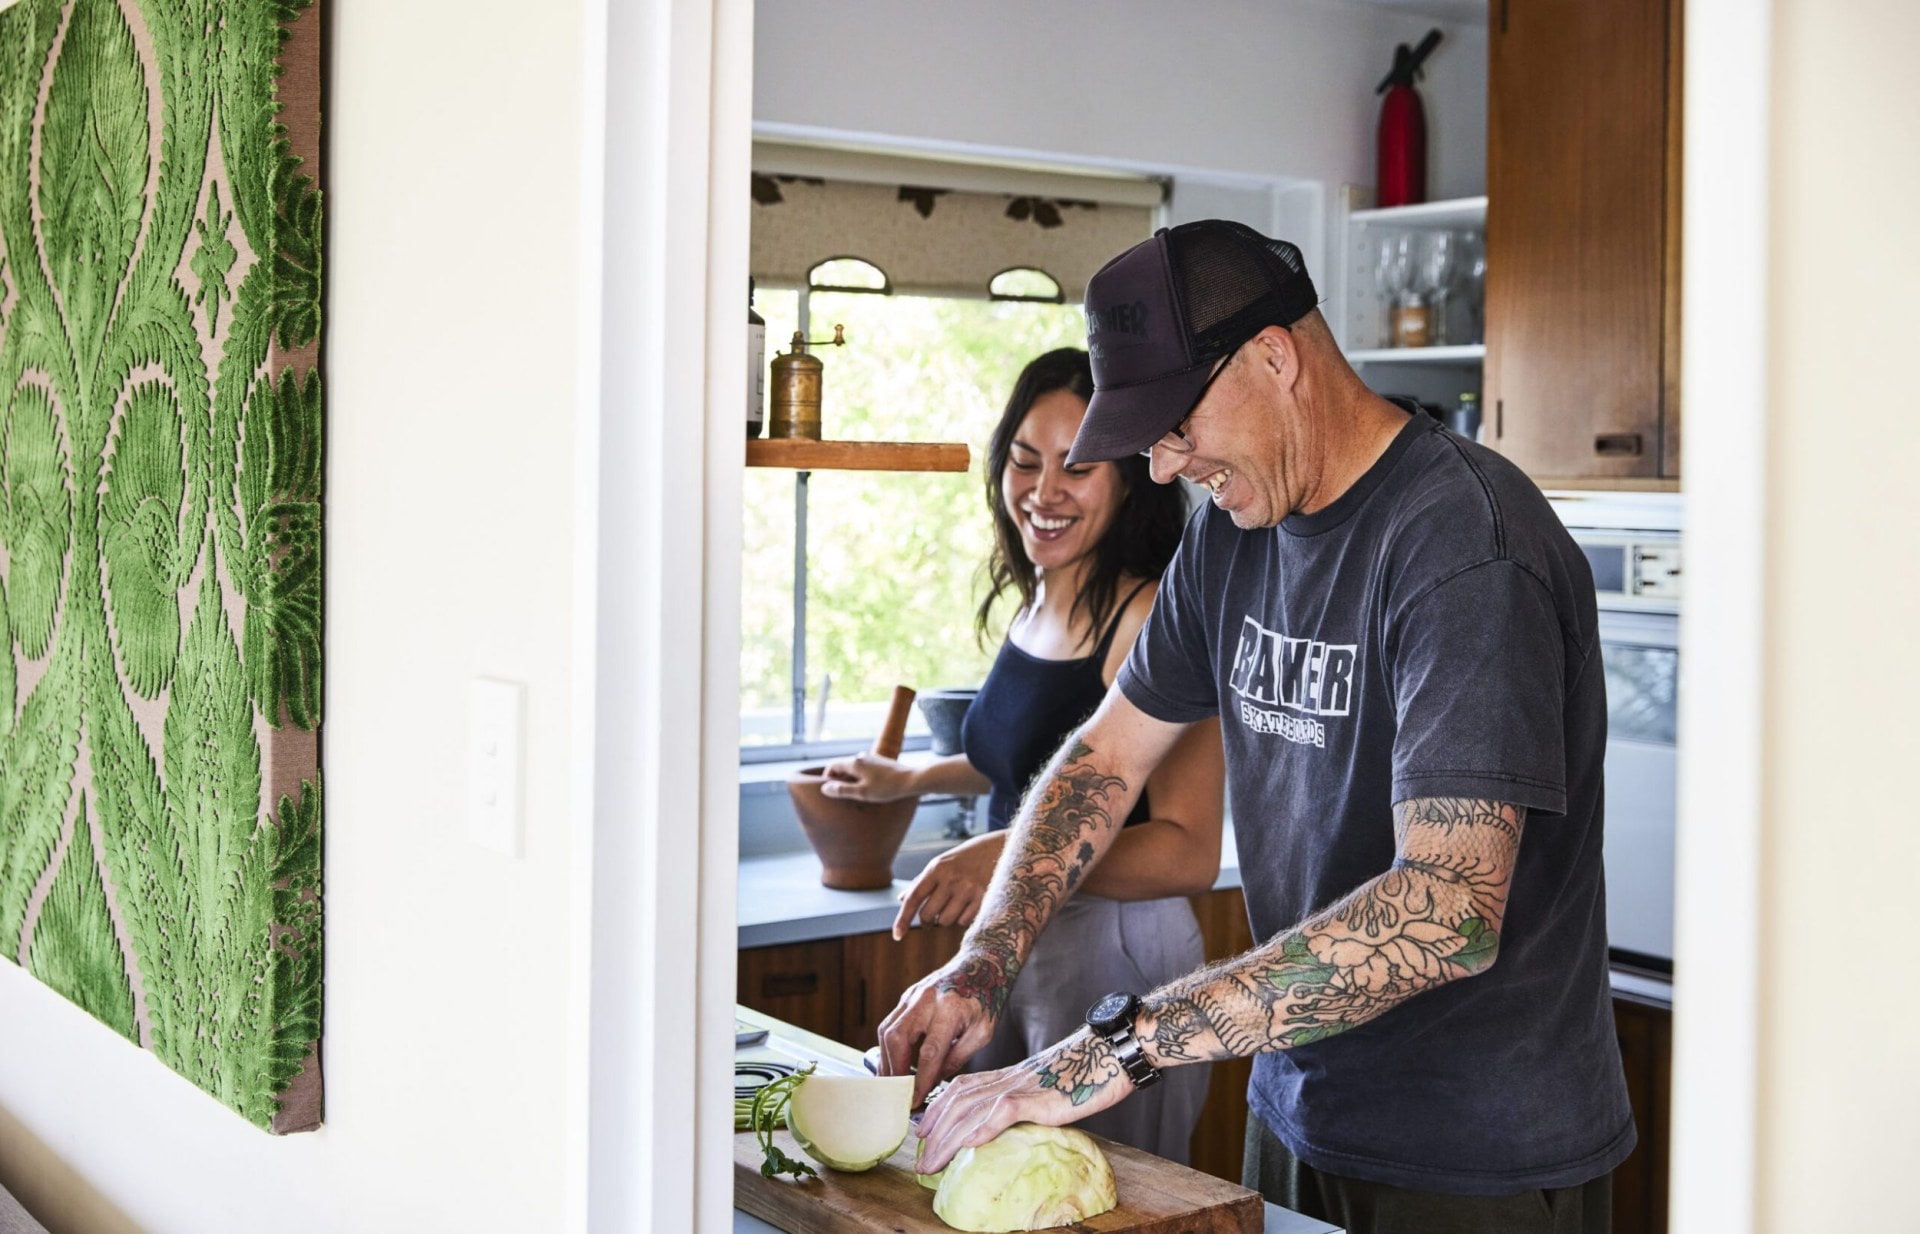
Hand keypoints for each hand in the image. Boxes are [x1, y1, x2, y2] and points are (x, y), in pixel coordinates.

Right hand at [819, 752, 916, 801]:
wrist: (912, 780)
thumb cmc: (887, 788)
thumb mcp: (862, 793)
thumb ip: (842, 790)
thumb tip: (824, 788)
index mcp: (855, 762)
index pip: (832, 765)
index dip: (827, 778)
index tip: (830, 791)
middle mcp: (861, 757)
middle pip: (843, 766)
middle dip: (839, 780)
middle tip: (842, 796)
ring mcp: (872, 759)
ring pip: (854, 768)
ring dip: (851, 779)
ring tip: (856, 795)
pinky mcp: (880, 763)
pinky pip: (864, 769)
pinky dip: (861, 778)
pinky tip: (869, 790)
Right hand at [876, 946, 1014, 1109]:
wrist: (981, 964)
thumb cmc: (987, 999)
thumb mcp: (983, 1033)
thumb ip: (958, 1057)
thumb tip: (934, 1080)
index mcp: (952, 1009)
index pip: (930, 1051)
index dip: (921, 1079)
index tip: (916, 1100)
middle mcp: (928, 999)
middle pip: (899, 1039)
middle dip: (895, 1071)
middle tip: (898, 1095)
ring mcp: (913, 995)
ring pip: (888, 1031)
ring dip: (887, 1060)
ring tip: (893, 1083)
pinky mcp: (906, 996)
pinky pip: (890, 1024)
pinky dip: (888, 1047)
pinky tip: (893, 1063)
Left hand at [892, 832, 1005, 939]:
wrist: (1005, 848)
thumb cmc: (969, 857)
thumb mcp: (944, 862)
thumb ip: (923, 881)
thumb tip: (902, 898)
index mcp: (937, 868)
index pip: (914, 898)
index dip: (903, 919)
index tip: (897, 935)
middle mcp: (951, 879)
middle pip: (928, 915)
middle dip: (927, 920)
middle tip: (931, 917)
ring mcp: (969, 890)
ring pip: (945, 921)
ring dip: (947, 918)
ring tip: (956, 903)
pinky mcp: (984, 899)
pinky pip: (964, 922)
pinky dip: (964, 918)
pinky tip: (971, 903)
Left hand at [913, 1029, 1132, 1175]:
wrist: (1111, 1052)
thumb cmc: (1087, 1072)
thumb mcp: (1048, 1087)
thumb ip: (1027, 1102)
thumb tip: (1016, 1124)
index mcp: (1009, 1076)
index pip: (961, 1089)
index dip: (938, 1109)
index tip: (923, 1132)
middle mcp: (1008, 1079)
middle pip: (958, 1102)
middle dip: (934, 1132)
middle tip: (919, 1159)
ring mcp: (1021, 1087)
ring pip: (972, 1109)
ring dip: (947, 1138)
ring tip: (931, 1162)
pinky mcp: (1039, 1098)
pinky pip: (1003, 1111)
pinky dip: (982, 1128)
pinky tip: (968, 1144)